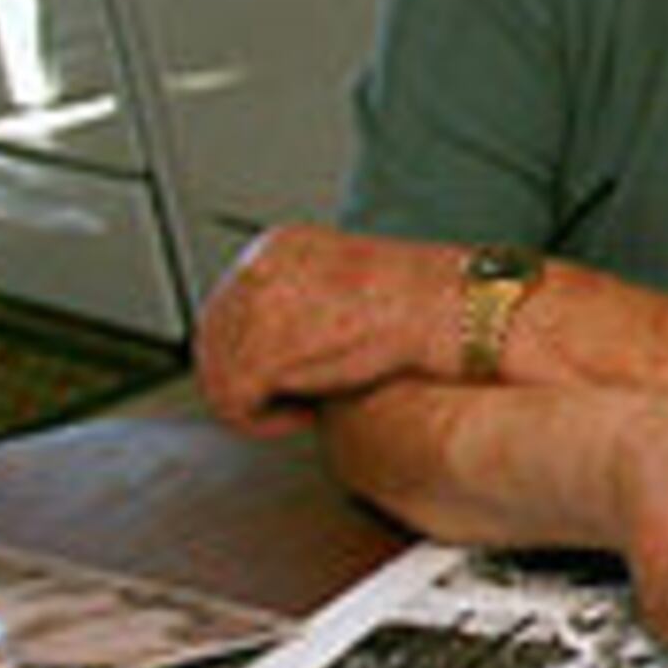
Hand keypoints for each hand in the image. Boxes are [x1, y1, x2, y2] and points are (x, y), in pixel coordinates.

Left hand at [193, 225, 453, 432]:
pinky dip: (264, 421)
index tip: (285, 376)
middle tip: (289, 400)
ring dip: (257, 403)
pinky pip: (234, 402)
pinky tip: (305, 415)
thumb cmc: (423, 305)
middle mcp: (257, 269)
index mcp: (275, 246)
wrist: (456, 310)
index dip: (246, 351)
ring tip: (302, 409)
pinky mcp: (266, 351)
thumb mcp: (346, 283)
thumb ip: (300, 303)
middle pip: (211, 341)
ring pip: (218, 375)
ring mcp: (258, 309)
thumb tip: (265, 353)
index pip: (225, 305)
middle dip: (246, 379)